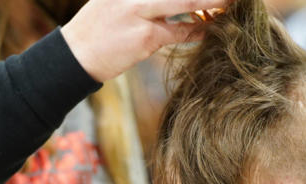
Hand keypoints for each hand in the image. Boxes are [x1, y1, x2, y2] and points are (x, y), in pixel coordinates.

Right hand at [61, 0, 227, 82]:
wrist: (75, 55)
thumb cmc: (98, 28)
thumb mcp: (117, 0)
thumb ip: (147, 0)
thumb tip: (183, 2)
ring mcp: (138, 10)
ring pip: (186, 1)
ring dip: (211, 3)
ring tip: (230, 3)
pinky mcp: (145, 36)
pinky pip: (180, 30)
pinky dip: (198, 28)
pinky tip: (211, 27)